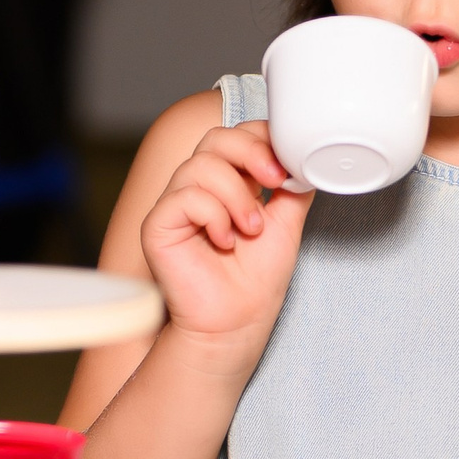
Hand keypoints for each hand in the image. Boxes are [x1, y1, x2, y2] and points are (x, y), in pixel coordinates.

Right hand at [139, 119, 311, 361]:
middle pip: (216, 137)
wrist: (237, 323)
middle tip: (274, 182)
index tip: (286, 168)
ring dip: (236, 195)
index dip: (262, 140)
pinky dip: (213, 215)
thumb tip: (301, 155)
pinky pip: (184, 196)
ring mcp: (175, 204)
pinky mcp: (158, 224)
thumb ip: (292, 186)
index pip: (238, 135)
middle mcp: (199, 187)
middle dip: (251, 153)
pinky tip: (225, 241)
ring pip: (201, 165)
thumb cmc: (256, 280)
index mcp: (228, 182)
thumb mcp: (287, 222)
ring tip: (250, 229)